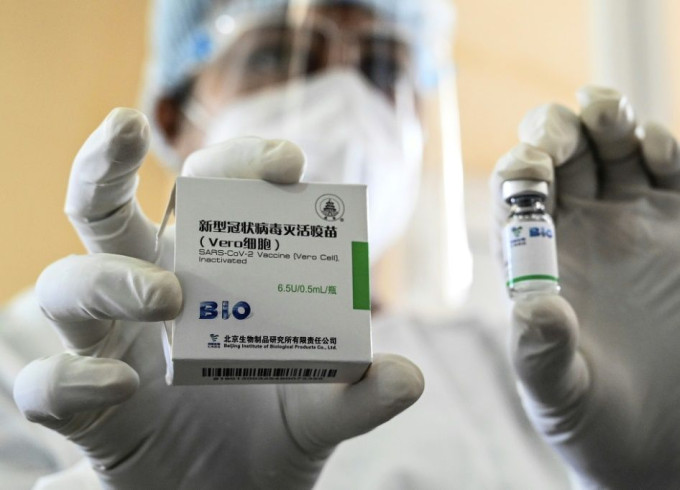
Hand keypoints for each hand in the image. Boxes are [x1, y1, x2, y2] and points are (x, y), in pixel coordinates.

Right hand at [14, 108, 423, 488]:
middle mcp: (146, 293)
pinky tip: (119, 385)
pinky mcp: (83, 409)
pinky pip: (46, 386)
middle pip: (104, 210)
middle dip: (105, 162)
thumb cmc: (270, 433)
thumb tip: (408, 376)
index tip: (287, 163)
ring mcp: (107, 347)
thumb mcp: (322, 412)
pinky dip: (71, 379)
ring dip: (108, 278)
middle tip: (127, 126)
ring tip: (169, 297)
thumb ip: (356, 393)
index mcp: (205, 272)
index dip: (236, 164)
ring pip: (65, 285)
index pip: (204, 195)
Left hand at [492, 87, 679, 487]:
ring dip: (608, 116)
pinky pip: (671, 169)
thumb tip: (536, 306)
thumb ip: (540, 351)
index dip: (521, 165)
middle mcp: (575, 232)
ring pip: (612, 146)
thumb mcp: (556, 391)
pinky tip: (658, 153)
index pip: (514, 188)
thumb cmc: (594, 422)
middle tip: (570, 137)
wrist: (664, 442)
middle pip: (558, 151)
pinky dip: (664, 145)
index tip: (535, 169)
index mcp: (532, 257)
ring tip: (612, 118)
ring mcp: (628, 226)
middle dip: (557, 127)